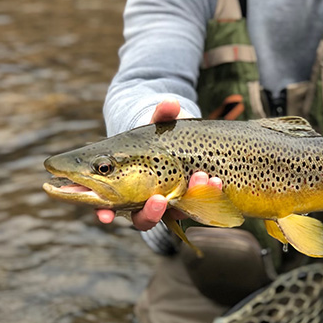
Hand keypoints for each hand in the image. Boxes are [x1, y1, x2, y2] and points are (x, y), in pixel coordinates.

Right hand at [97, 99, 221, 228]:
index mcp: (122, 184)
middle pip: (143, 219)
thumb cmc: (159, 133)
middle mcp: (144, 201)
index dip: (105, 213)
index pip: (107, 208)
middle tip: (159, 200)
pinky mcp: (192, 201)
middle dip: (151, 213)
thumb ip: (163, 114)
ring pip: (174, 215)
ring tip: (200, 179)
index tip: (106, 214)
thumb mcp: (158, 122)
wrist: (183, 138)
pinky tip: (217, 181)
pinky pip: (199, 205)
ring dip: (187, 202)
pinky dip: (208, 194)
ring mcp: (170, 203)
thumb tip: (171, 103)